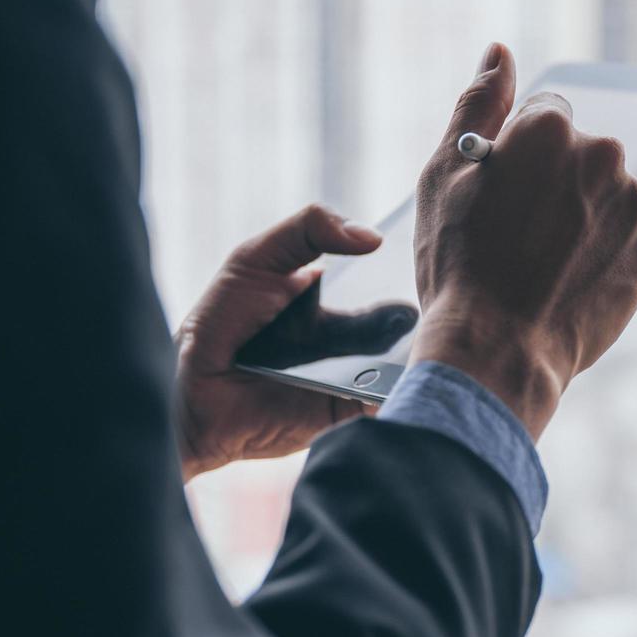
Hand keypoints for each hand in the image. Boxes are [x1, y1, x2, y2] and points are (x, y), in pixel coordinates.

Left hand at [174, 205, 418, 479]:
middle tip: (443, 305)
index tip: (433, 262)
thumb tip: (372, 237)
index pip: (384, 274)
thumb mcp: (257, 257)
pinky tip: (418, 376)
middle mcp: (349, 331)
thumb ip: (308, 228)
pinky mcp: (350, 408)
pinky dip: (404, 389)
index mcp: (333, 292)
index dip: (408, 267)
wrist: (193, 400)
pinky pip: (387, 398)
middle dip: (423, 311)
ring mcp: (353, 371)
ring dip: (421, 352)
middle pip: (403, 318)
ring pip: (404, 358)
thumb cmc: (220, 321)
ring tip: (438, 341)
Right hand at [409, 42, 636, 438]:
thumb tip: (499, 52)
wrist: (497, 353)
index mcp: (551, 129)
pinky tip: (574, 280)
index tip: (505, 197)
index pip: (546, 118)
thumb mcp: (445, 176)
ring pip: (608, 195)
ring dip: (585, 217)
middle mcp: (604, 155)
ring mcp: (635, 205)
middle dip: (558, 184)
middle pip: (582, 155)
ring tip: (546, 264)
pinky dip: (608, 253)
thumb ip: (477, 103)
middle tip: (522, 237)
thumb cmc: (459, 266)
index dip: (520, 158)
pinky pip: (630, 236)